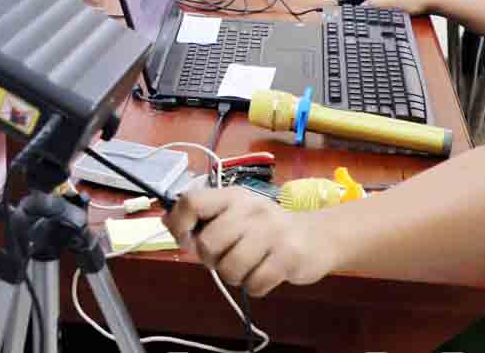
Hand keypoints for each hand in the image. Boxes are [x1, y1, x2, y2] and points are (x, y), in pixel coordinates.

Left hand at [164, 188, 333, 296]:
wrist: (318, 236)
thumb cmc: (267, 228)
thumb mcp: (235, 214)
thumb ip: (203, 216)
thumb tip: (166, 220)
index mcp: (232, 196)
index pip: (192, 201)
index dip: (179, 224)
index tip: (186, 239)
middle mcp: (250, 210)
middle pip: (208, 243)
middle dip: (211, 259)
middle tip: (225, 257)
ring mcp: (271, 233)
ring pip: (230, 268)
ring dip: (234, 276)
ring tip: (247, 266)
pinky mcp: (288, 257)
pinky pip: (255, 284)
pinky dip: (255, 287)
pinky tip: (264, 274)